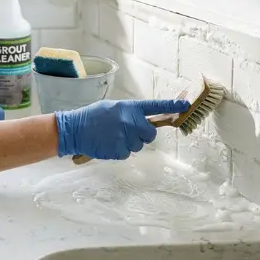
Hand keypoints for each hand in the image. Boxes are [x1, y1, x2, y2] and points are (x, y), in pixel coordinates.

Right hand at [54, 99, 190, 159]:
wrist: (74, 130)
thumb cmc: (92, 117)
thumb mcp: (112, 108)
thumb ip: (129, 113)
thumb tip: (143, 121)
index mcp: (129, 107)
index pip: (155, 106)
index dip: (172, 106)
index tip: (185, 105)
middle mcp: (130, 121)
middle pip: (150, 133)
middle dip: (142, 134)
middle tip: (127, 132)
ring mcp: (125, 136)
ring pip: (138, 145)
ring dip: (129, 143)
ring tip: (112, 137)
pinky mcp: (119, 150)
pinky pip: (127, 153)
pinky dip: (119, 151)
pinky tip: (108, 144)